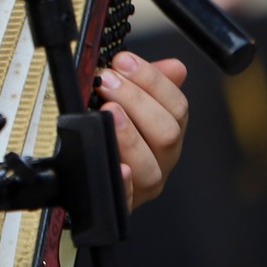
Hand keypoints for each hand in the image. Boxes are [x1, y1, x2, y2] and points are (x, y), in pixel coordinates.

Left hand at [95, 52, 188, 210]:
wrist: (89, 181)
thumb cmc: (113, 137)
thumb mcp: (130, 106)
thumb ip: (150, 86)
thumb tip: (175, 67)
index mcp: (167, 134)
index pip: (177, 107)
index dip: (153, 80)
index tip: (124, 61)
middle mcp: (161, 161)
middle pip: (167, 133)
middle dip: (136, 101)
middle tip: (108, 82)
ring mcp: (144, 186)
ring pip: (151, 166)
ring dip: (130, 137)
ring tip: (109, 113)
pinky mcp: (122, 205)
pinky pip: (127, 200)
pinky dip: (125, 184)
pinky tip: (118, 166)